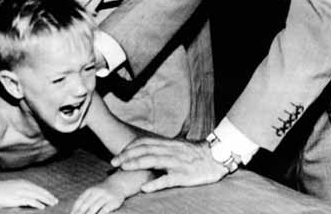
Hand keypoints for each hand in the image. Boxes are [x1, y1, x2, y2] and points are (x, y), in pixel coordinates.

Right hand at [0, 179, 57, 208]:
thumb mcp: (12, 189)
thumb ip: (20, 192)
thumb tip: (26, 199)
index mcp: (23, 183)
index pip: (38, 188)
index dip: (46, 193)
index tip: (52, 197)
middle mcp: (23, 185)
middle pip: (40, 191)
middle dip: (49, 196)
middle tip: (56, 201)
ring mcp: (21, 191)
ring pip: (37, 195)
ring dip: (46, 200)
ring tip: (52, 204)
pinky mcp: (17, 197)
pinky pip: (30, 201)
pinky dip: (37, 204)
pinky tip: (42, 207)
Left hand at [71, 184, 123, 213]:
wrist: (118, 184)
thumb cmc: (102, 191)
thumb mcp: (93, 192)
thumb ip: (85, 200)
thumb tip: (74, 211)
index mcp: (90, 190)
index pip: (80, 201)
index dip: (74, 209)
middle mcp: (97, 192)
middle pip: (85, 205)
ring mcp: (105, 196)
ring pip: (94, 208)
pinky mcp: (113, 201)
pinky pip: (104, 210)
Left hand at [111, 137, 226, 191]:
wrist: (216, 158)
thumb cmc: (196, 154)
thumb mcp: (178, 147)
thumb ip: (163, 147)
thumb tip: (147, 150)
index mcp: (168, 144)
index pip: (144, 142)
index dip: (130, 147)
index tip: (118, 154)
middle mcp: (170, 151)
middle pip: (145, 150)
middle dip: (127, 155)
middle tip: (113, 162)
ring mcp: (177, 163)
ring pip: (153, 161)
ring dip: (136, 164)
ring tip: (123, 168)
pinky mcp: (184, 176)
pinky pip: (168, 179)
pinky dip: (155, 183)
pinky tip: (145, 188)